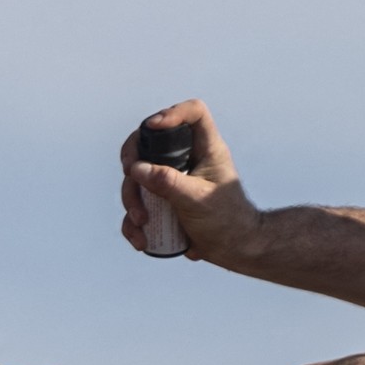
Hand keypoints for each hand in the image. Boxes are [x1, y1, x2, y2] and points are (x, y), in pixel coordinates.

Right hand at [121, 99, 249, 263]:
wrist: (234, 251)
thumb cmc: (228, 222)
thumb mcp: (197, 200)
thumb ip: (168, 182)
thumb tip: (136, 169)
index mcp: (206, 150)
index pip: (194, 113)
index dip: (173, 113)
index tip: (153, 128)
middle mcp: (188, 160)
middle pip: (150, 143)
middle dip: (133, 161)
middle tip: (130, 176)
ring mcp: (172, 180)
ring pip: (138, 176)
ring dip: (131, 198)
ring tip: (141, 222)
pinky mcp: (163, 202)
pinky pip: (139, 204)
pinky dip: (133, 222)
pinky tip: (140, 239)